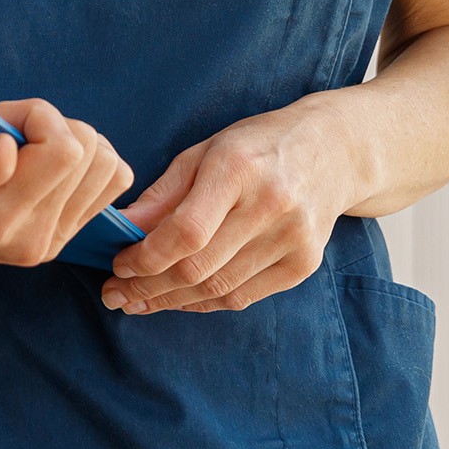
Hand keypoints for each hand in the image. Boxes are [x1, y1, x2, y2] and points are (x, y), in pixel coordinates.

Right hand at [0, 97, 132, 269]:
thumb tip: (7, 150)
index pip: (65, 152)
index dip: (38, 115)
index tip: (0, 115)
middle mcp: (33, 238)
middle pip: (91, 153)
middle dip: (53, 123)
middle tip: (7, 129)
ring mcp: (52, 241)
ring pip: (108, 168)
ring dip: (72, 141)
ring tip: (26, 144)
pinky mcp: (62, 236)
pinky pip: (107, 186)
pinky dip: (85, 162)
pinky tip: (45, 160)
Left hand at [100, 103, 353, 313]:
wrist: (333, 151)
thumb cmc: (257, 145)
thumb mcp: (204, 152)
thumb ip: (163, 194)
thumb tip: (120, 228)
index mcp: (238, 168)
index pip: (186, 232)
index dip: (146, 256)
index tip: (118, 265)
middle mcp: (271, 206)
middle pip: (199, 268)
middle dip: (148, 287)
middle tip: (115, 294)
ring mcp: (293, 240)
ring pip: (218, 289)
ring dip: (170, 301)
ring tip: (138, 302)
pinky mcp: (303, 264)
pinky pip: (242, 296)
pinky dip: (203, 303)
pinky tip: (177, 299)